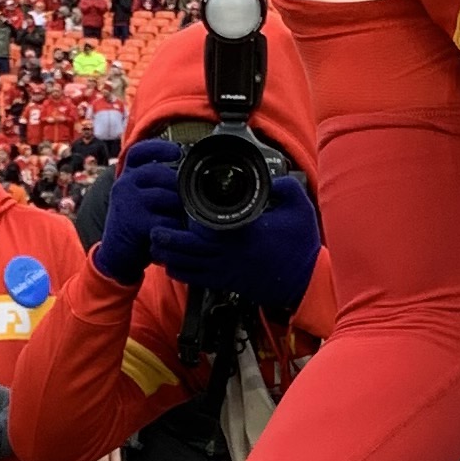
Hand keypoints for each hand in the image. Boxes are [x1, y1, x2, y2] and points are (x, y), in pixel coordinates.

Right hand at [91, 133, 185, 286]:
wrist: (117, 256)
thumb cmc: (136, 225)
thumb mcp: (140, 199)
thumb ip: (155, 184)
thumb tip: (185, 171)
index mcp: (126, 176)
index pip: (140, 152)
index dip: (159, 147)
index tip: (177, 151)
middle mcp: (124, 184)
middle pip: (161, 174)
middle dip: (179, 188)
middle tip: (184, 204)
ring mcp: (127, 202)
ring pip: (168, 197)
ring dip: (179, 211)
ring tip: (179, 221)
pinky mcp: (134, 221)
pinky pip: (166, 219)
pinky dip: (174, 228)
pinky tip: (173, 233)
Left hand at [150, 164, 319, 312]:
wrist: (306, 282)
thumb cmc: (301, 247)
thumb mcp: (300, 208)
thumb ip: (285, 186)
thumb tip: (271, 177)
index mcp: (242, 232)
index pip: (206, 225)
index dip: (186, 217)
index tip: (176, 206)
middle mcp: (229, 253)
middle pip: (187, 248)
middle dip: (167, 239)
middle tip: (154, 228)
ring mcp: (225, 270)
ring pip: (187, 266)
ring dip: (170, 256)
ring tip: (156, 245)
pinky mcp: (226, 283)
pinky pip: (196, 280)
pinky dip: (181, 272)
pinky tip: (172, 264)